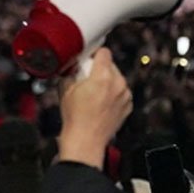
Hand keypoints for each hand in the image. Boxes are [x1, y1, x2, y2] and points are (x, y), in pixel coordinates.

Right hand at [57, 48, 132, 168]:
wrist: (86, 140)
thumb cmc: (76, 119)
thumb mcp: (65, 89)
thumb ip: (71, 73)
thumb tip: (74, 69)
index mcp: (103, 76)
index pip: (104, 52)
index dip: (94, 55)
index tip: (89, 61)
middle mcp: (118, 83)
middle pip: (111, 65)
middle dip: (99, 70)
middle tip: (87, 80)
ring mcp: (125, 95)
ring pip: (117, 79)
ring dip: (107, 82)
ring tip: (94, 95)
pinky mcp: (128, 105)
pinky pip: (121, 92)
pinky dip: (113, 95)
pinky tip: (101, 104)